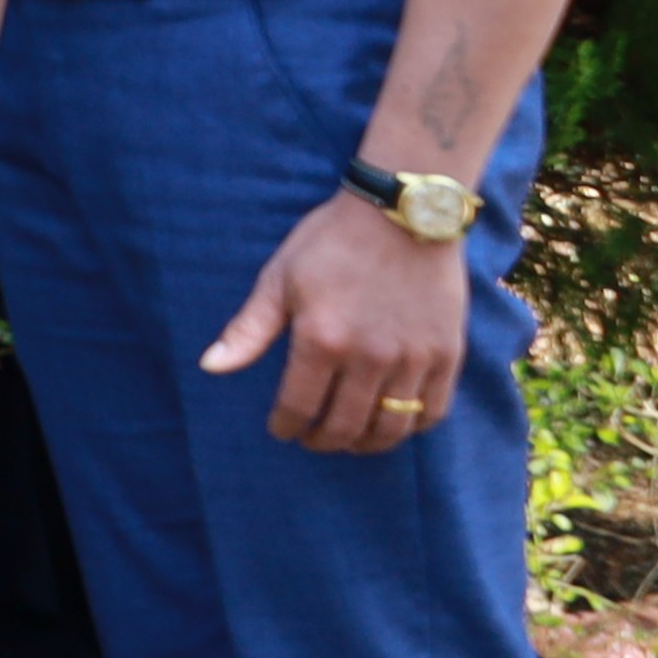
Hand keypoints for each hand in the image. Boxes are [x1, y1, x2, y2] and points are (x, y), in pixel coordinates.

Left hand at [205, 189, 477, 451]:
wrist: (404, 214)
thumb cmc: (332, 242)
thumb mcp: (279, 278)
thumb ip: (249, 330)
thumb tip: (210, 368)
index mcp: (321, 340)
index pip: (298, 407)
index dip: (286, 427)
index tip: (282, 430)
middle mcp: (369, 357)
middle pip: (343, 426)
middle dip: (321, 440)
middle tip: (312, 438)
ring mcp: (412, 359)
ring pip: (389, 428)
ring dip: (365, 443)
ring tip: (349, 438)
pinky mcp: (446, 354)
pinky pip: (431, 412)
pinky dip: (410, 426)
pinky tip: (392, 421)